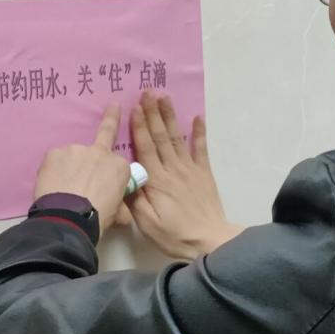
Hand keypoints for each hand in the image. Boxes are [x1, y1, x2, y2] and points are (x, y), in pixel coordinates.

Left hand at [33, 104, 132, 235]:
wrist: (69, 217)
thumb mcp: (118, 215)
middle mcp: (99, 152)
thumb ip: (121, 208)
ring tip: (64, 186)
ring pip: (74, 156)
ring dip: (71, 166)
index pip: (118, 165)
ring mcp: (76, 149)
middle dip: (112, 117)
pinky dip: (55, 170)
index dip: (111, 175)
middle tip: (114, 105)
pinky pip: (56, 160)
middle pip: (105, 134)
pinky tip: (53, 183)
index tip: (106, 183)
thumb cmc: (98, 217)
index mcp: (119, 166)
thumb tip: (124, 214)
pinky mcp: (55, 153)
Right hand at [126, 92, 242, 259]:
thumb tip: (125, 176)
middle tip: (148, 92)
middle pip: (161, 137)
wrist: (209, 241)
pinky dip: (200, 132)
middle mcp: (173, 169)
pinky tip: (197, 117)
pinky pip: (201, 149)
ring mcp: (190, 170)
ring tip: (165, 97)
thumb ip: (134, 198)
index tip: (134, 107)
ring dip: (170, 117)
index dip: (139, 126)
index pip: (145, 147)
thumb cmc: (174, 235)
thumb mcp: (146, 222)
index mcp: (156, 180)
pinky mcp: (204, 175)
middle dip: (153, 113)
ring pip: (178, 138)